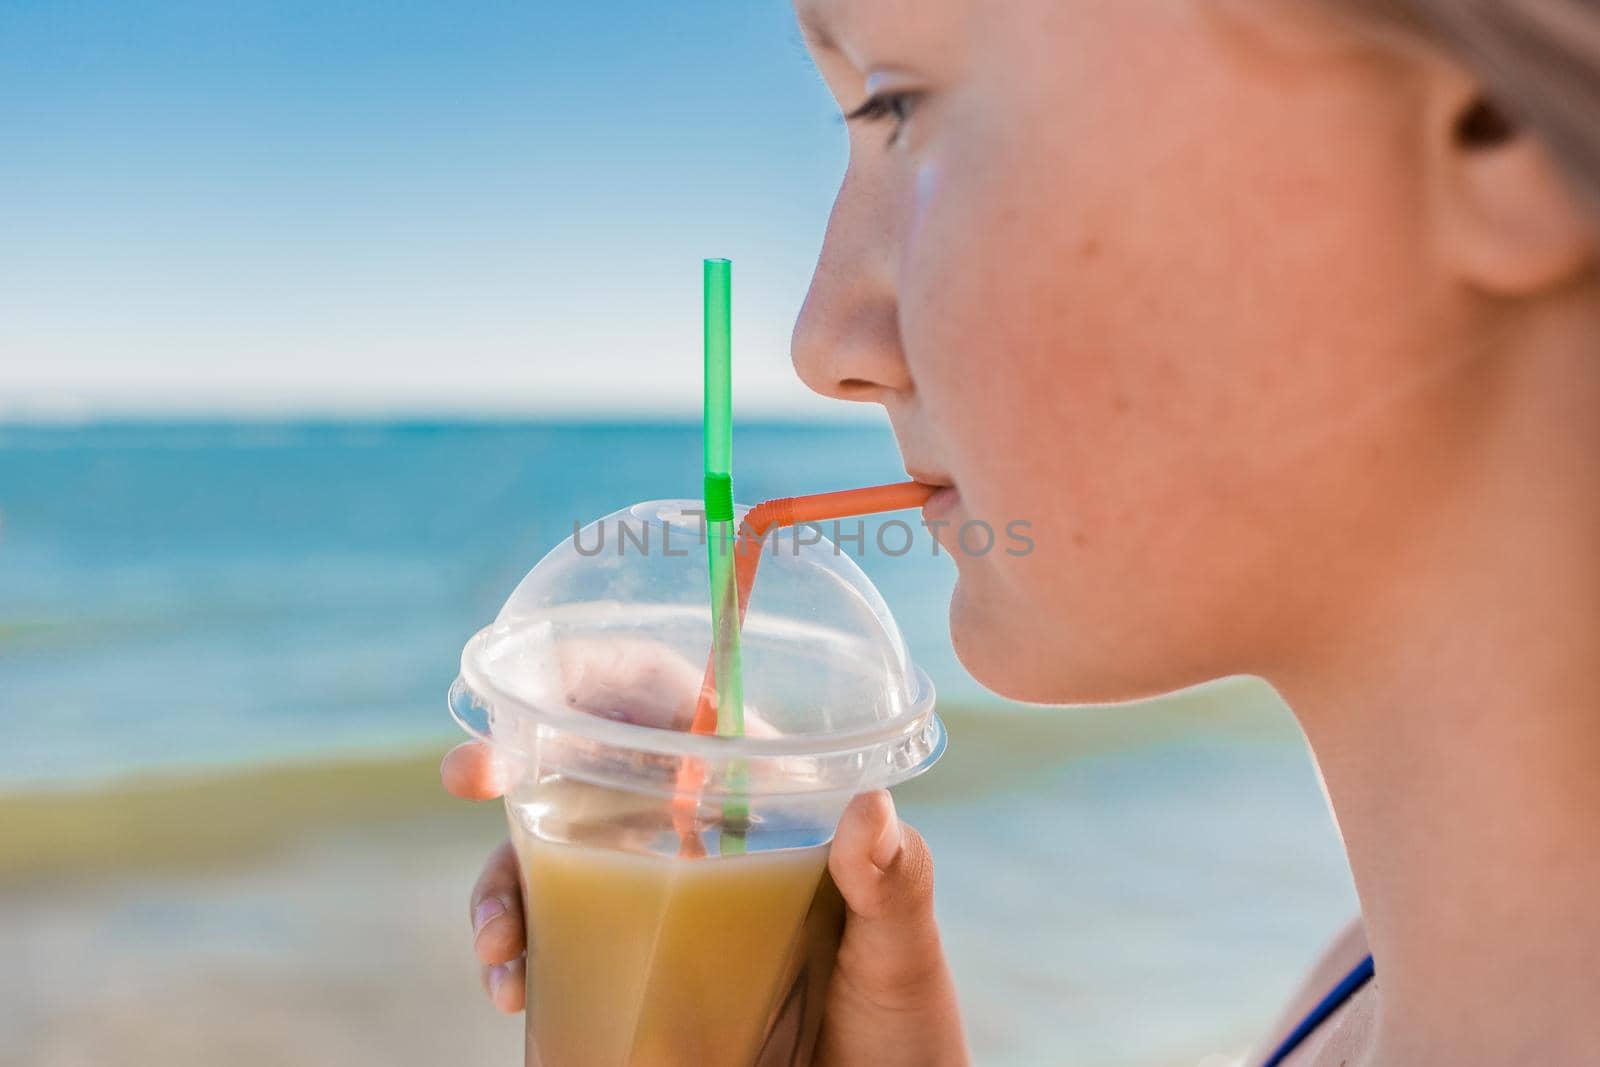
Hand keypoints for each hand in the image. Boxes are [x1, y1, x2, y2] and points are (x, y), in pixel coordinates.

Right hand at [440, 638, 967, 1063]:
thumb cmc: (899, 1012)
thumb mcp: (901, 942)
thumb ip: (892, 877)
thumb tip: (870, 811)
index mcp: (756, 793)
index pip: (666, 703)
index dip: (597, 677)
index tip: (543, 684)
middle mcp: (693, 834)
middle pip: (584, 770)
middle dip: (514, 760)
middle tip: (468, 772)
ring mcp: (654, 899)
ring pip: (550, 858)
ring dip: (501, 883)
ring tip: (498, 946)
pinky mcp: (629, 964)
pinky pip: (554, 939)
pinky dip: (517, 951)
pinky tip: (513, 985)